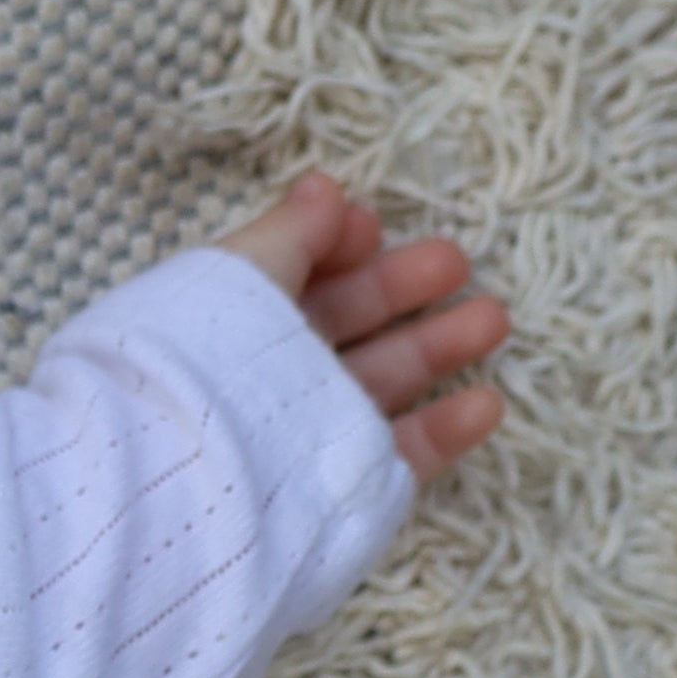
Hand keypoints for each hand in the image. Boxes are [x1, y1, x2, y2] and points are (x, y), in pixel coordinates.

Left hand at [221, 172, 508, 482]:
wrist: (183, 482)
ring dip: (436, 347)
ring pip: (377, 383)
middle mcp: (265, 378)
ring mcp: (302, 434)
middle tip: (456, 261)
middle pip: (340, 325)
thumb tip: (325, 188)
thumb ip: (286, 235)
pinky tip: (485, 403)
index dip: (332, 247)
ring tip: (493, 318)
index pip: (287, 278)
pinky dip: (442, 430)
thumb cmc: (202, 365)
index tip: (371, 224)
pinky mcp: (336, 489)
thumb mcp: (235, 280)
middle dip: (396, 287)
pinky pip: (395, 456)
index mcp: (229, 324)